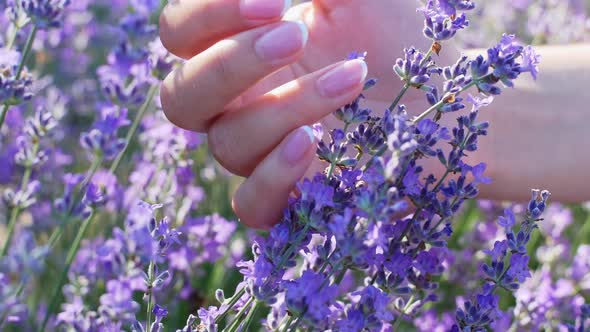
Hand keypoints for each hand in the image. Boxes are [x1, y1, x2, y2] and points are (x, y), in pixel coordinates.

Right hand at [159, 0, 430, 227]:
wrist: (441, 96)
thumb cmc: (393, 39)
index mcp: (238, 50)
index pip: (180, 33)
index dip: (207, 12)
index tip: (273, 0)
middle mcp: (237, 105)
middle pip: (182, 97)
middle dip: (231, 64)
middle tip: (295, 36)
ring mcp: (261, 155)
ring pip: (228, 143)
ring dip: (284, 108)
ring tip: (350, 78)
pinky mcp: (291, 199)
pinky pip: (251, 204)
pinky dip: (273, 177)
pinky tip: (313, 144)